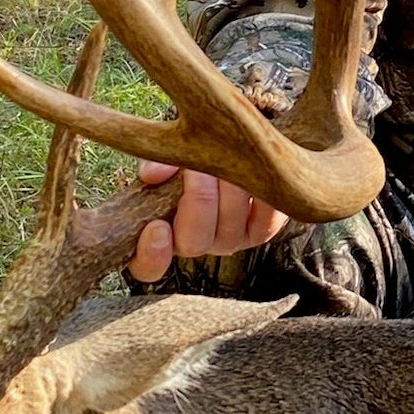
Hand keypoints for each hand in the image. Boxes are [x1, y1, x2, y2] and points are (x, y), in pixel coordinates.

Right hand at [128, 162, 287, 281]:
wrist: (231, 147)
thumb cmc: (191, 153)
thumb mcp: (168, 156)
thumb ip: (157, 164)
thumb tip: (152, 174)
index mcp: (162, 232)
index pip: (148, 266)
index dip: (150, 254)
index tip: (157, 227)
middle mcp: (196, 242)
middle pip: (193, 242)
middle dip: (197, 200)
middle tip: (196, 168)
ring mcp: (230, 239)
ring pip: (228, 230)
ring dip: (228, 190)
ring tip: (226, 156)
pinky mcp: (261, 230)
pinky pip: (266, 221)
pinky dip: (260, 194)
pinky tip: (256, 170)